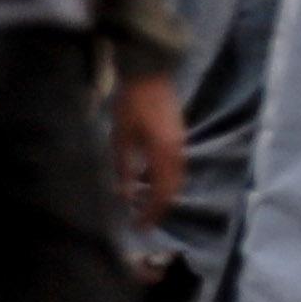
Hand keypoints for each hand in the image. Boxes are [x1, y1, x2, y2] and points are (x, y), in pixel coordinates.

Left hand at [112, 70, 182, 230]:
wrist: (149, 74)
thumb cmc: (130, 104)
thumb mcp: (120, 138)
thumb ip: (124, 169)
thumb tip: (125, 196)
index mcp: (164, 154)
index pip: (161, 194)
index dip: (150, 213)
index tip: (138, 227)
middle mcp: (177, 153)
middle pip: (173, 190)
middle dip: (159, 209)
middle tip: (143, 223)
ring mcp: (180, 144)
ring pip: (176, 179)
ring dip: (162, 195)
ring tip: (145, 206)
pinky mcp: (177, 138)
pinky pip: (174, 167)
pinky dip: (163, 180)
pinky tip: (146, 180)